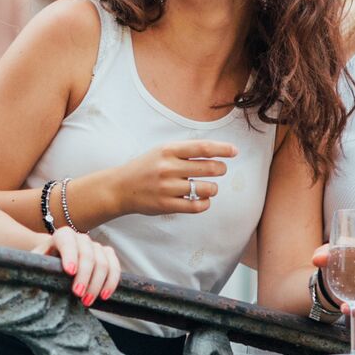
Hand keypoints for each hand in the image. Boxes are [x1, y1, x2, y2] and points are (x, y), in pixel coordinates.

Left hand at [33, 227, 121, 307]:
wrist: (55, 260)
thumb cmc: (43, 264)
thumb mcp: (35, 264)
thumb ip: (32, 268)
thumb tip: (28, 282)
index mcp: (63, 235)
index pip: (67, 242)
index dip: (70, 256)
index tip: (69, 272)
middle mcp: (81, 238)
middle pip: (88, 255)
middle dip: (85, 276)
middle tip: (78, 295)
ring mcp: (96, 246)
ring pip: (103, 262)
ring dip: (97, 283)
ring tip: (87, 301)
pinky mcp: (108, 255)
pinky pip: (115, 267)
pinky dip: (111, 282)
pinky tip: (104, 296)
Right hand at [86, 140, 238, 217]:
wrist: (120, 188)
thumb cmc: (146, 167)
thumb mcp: (161, 151)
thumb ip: (185, 151)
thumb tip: (216, 151)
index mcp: (168, 150)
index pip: (203, 148)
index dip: (222, 149)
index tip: (234, 152)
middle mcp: (168, 167)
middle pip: (208, 168)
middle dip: (221, 169)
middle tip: (221, 170)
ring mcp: (167, 187)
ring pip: (205, 188)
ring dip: (213, 188)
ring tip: (209, 187)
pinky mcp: (166, 205)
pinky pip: (196, 206)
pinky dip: (205, 203)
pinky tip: (203, 200)